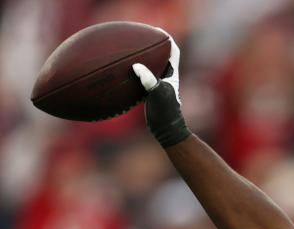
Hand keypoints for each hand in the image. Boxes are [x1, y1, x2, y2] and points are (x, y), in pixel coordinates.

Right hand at [131, 30, 189, 146]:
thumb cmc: (166, 113)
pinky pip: (140, 78)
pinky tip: (119, 74)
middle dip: (151, 45)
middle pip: (160, 55)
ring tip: (126, 51)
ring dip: (141, 59)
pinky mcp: (150, 93)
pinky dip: (132, 74)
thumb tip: (136, 66)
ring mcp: (158, 85)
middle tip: (137, 37)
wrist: (167, 131)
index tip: (157, 30)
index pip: (173, 50)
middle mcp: (166, 77)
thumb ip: (149, 80)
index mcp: (171, 73)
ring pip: (150, 67)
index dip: (167, 38)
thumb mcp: (158, 94)